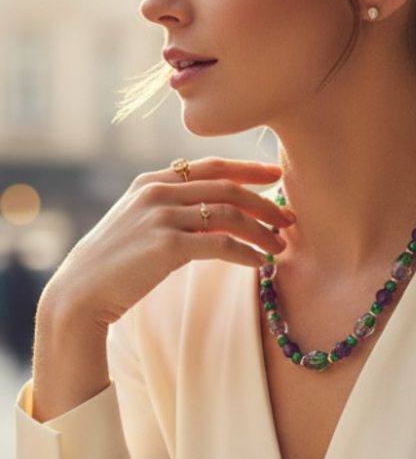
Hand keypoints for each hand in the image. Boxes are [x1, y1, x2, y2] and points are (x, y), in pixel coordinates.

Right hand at [42, 157, 294, 330]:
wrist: (82, 291)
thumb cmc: (117, 262)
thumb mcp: (141, 223)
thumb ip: (174, 208)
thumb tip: (218, 210)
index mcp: (152, 182)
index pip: (211, 167)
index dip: (247, 169)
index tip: (276, 173)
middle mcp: (157, 193)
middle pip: (227, 189)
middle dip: (264, 203)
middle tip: (289, 218)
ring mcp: (161, 218)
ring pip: (229, 215)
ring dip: (261, 231)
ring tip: (279, 247)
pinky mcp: (167, 246)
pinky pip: (221, 244)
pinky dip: (246, 253)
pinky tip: (259, 263)